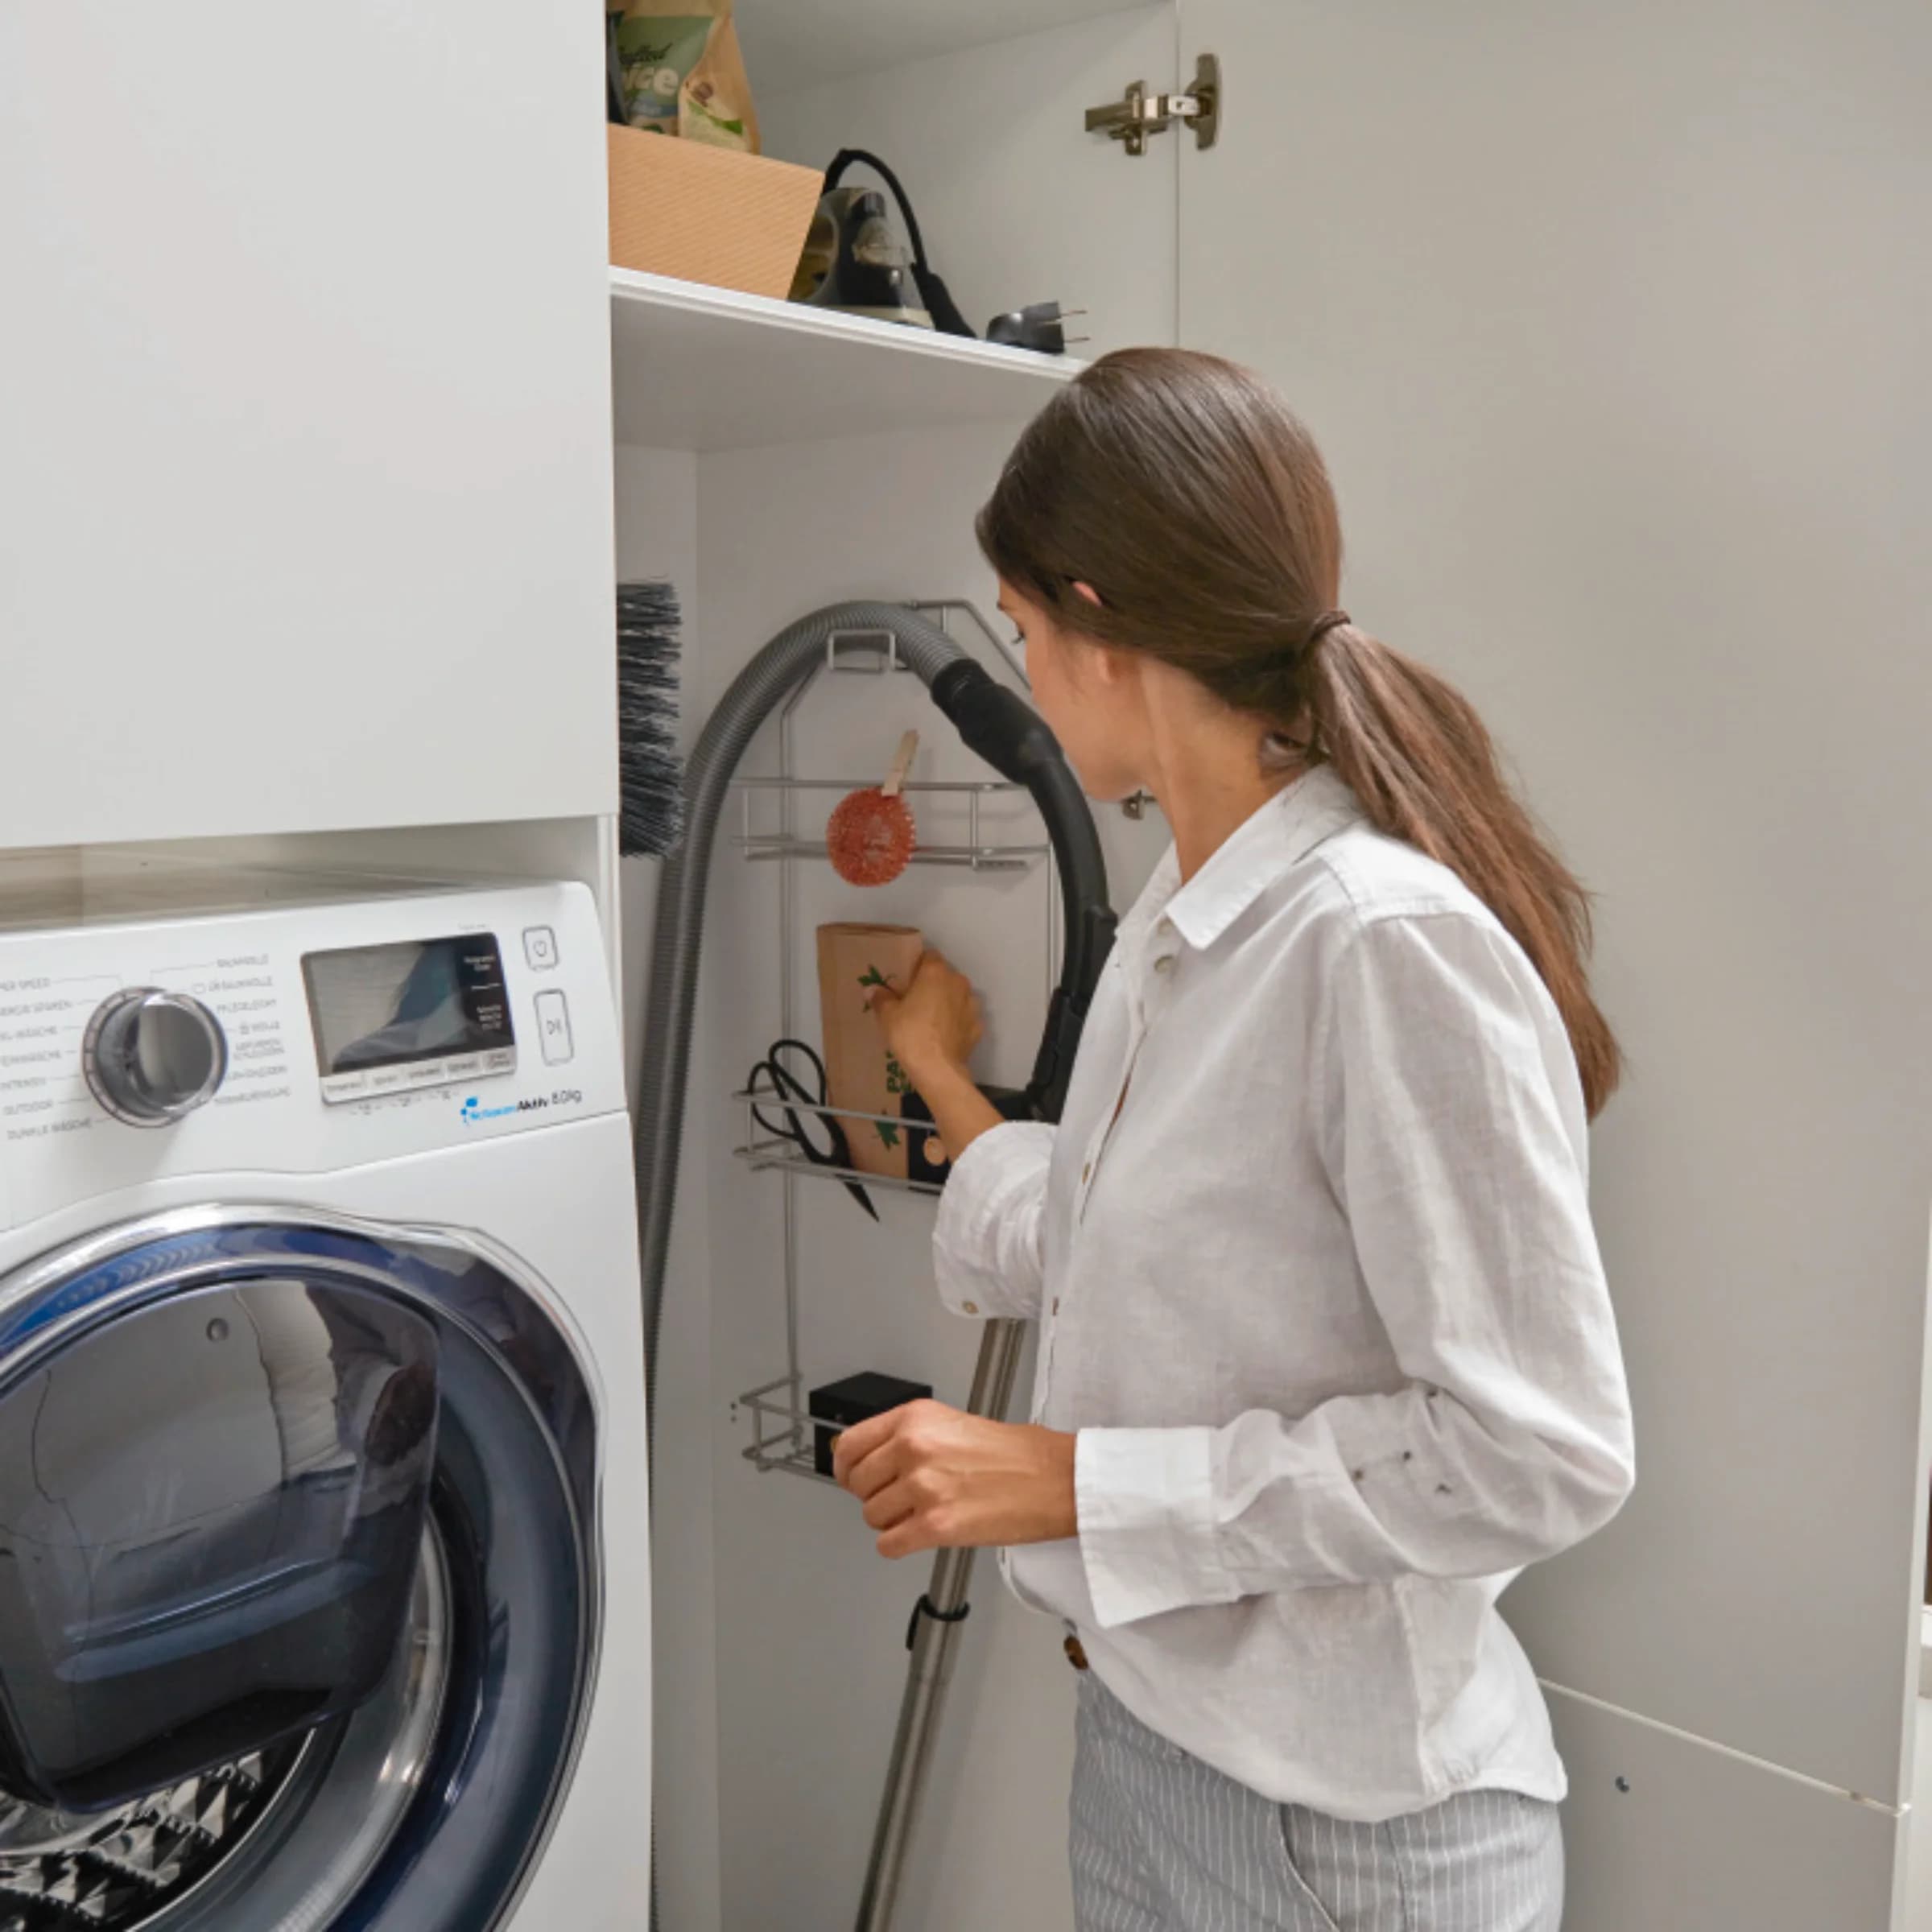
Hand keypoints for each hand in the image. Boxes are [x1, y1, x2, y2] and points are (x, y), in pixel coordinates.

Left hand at [833, 1400, 1076, 1558]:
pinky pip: (889, 1545)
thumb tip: (867, 1461)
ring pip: (872, 1517)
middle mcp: (913, 1447)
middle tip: (902, 1499)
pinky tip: (922, 1535)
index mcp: (914, 1418)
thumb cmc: (1015, 1454)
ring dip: (893, 1522)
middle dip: (875, 1496)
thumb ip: (906, 1437)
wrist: (1055, 1479)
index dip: (846, 1468)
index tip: (851, 1478)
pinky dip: (900, 1546)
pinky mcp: (936, 1526)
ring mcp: (923, 1487)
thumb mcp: (950, 1423)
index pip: (849, 1445)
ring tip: (925, 1513)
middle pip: (857, 1485)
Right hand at [867, 949, 982, 1088]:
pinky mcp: (978, 1025)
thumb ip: (881, 998)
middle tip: (916, 1000)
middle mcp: (958, 982)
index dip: (918, 965)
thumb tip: (873, 990)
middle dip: (933, 984)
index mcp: (936, 973)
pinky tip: (944, 1036)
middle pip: (945, 976)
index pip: (930, 956)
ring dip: (947, 1002)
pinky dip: (956, 1022)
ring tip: (931, 1019)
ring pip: (958, 996)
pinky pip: (965, 1017)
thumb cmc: (910, 1034)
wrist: (937, 1068)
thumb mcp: (887, 1015)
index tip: (908, 979)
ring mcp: (972, 1004)